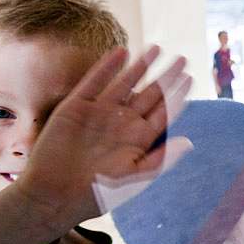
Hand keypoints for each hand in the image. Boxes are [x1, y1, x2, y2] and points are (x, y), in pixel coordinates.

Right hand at [13, 45, 192, 233]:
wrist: (53, 194)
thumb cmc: (95, 193)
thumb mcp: (133, 178)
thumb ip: (161, 158)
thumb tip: (190, 142)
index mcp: (138, 140)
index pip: (163, 112)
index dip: (177, 95)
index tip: (190, 78)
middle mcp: (121, 123)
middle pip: (149, 94)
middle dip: (166, 77)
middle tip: (182, 59)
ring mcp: (99, 113)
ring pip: (125, 83)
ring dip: (141, 66)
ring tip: (157, 48)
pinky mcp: (76, 107)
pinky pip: (94, 82)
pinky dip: (107, 67)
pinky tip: (121, 52)